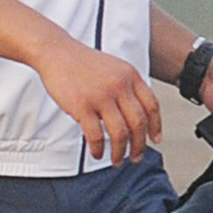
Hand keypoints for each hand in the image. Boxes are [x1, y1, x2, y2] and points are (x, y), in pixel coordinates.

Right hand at [38, 37, 165, 162]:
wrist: (56, 52)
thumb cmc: (83, 63)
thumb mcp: (115, 68)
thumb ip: (128, 87)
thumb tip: (137, 115)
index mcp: (131, 76)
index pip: (152, 106)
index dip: (156, 126)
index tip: (155, 140)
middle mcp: (120, 86)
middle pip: (139, 123)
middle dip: (140, 145)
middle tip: (136, 157)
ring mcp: (101, 96)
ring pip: (120, 133)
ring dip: (120, 151)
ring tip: (117, 160)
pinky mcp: (82, 106)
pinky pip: (96, 135)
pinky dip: (99, 148)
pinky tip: (97, 153)